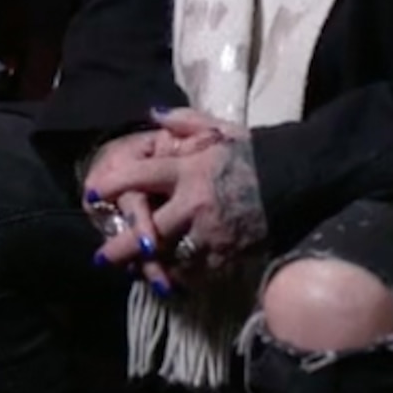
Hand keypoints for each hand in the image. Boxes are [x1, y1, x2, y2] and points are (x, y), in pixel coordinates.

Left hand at [93, 111, 269, 278]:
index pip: (141, 177)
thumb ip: (183, 122)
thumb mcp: (219, 128)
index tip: (92, 194)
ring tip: (133, 273)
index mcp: (190, 171)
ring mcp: (213, 234)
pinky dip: (182, 275)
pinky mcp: (231, 254)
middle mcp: (196, 205)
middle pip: (149, 232)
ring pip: (171, 258)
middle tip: (101, 258)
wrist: (301, 177)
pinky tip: (171, 278)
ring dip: (150, 266)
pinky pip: (198, 271)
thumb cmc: (256, 152)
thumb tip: (153, 114)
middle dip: (121, 247)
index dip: (113, 185)